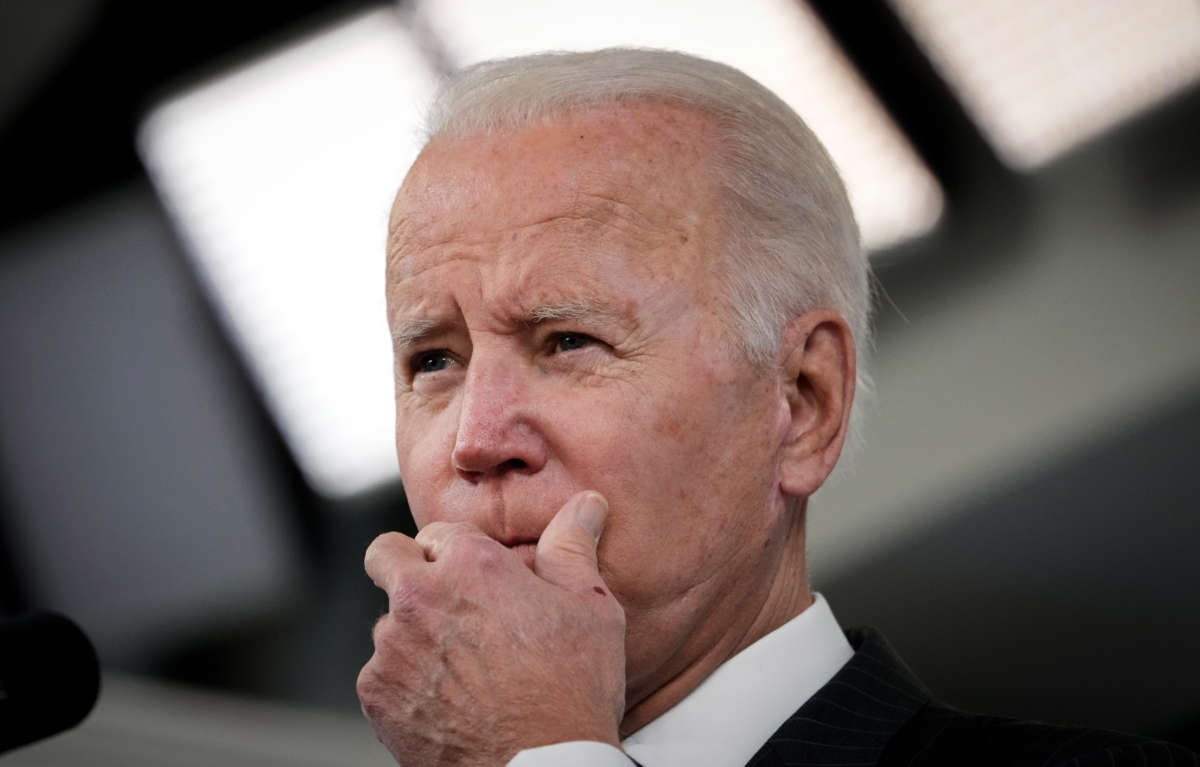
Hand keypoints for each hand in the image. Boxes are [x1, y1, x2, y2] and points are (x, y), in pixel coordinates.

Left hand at [357, 491, 625, 766]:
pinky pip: (380, 673)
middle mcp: (421, 596)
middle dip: (406, 568)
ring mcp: (392, 646)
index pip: (439, 531)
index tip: (475, 578)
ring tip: (460, 668)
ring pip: (387, 622)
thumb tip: (586, 505)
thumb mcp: (590, 609)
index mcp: (471, 564)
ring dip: (412, 634)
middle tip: (444, 602)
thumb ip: (573, 547)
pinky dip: (406, 682)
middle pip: (385, 555)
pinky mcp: (376, 692)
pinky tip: (446, 699)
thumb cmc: (571, 690)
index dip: (458, 553)